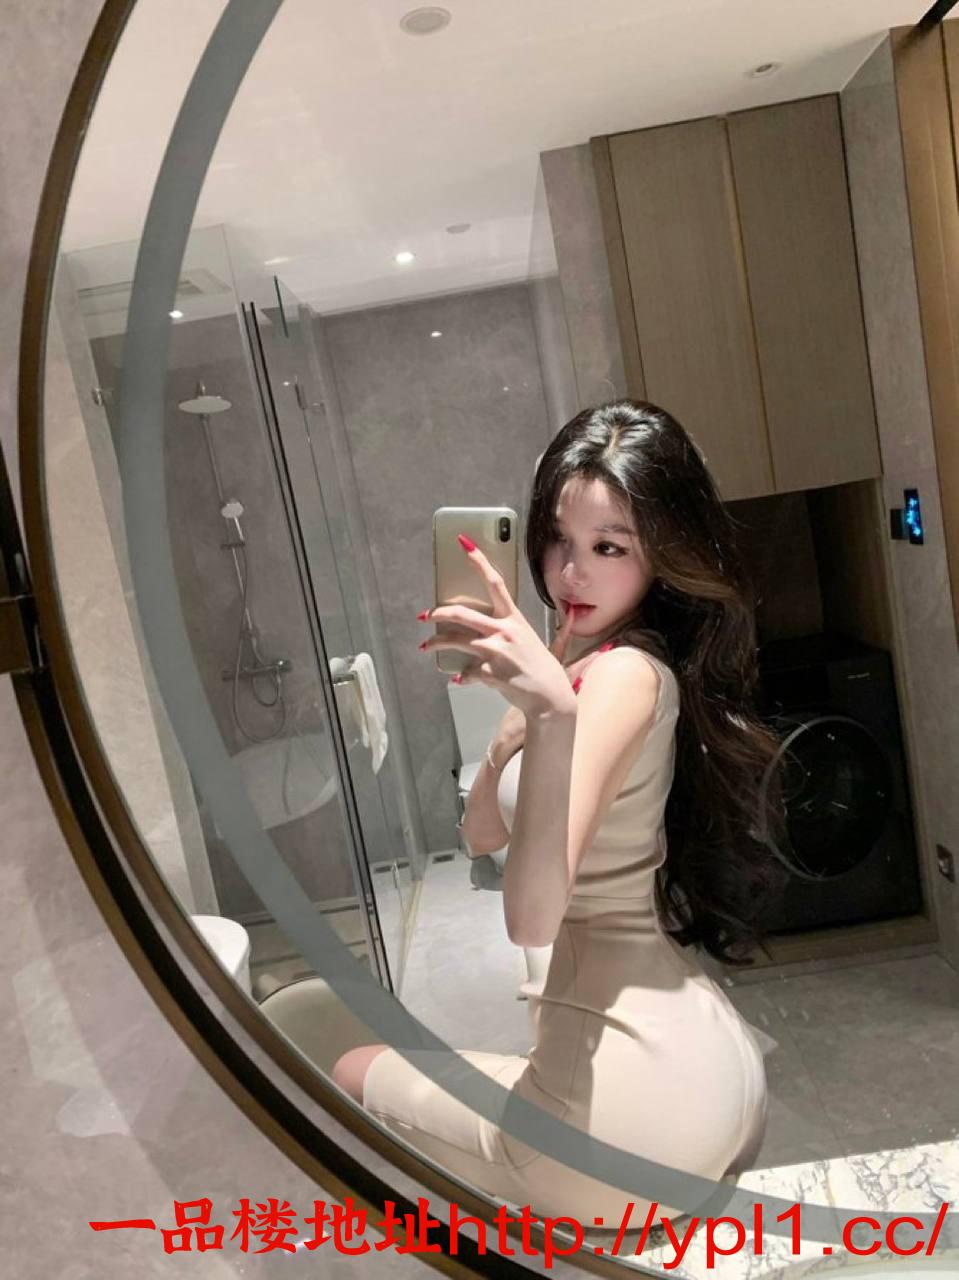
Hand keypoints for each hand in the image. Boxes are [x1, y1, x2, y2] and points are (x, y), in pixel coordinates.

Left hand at [419, 535, 578, 718]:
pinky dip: (461, 676)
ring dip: (436, 642)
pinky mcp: (489, 672)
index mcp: (516, 619)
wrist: (549, 700)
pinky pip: (466, 671)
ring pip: (455, 640)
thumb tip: (572, 613)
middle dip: (438, 613)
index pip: (495, 583)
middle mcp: (504, 631)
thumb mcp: (553, 645)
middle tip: (425, 616)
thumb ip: (560, 628)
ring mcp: (495, 651)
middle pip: (462, 614)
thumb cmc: (548, 672)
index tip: (463, 544)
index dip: (478, 561)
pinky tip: (459, 678)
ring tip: (426, 646)